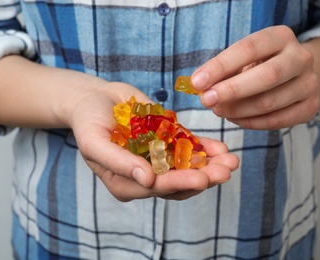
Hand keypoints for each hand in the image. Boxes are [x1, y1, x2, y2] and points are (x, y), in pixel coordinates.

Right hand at [68, 82, 238, 201]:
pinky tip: (220, 147)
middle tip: (227, 170)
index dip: (180, 184)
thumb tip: (148, 181)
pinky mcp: (167, 143)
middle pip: (178, 183)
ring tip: (231, 160)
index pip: (157, 188)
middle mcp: (145, 176)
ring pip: (188, 169)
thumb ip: (119, 163)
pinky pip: (188, 149)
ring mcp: (158, 160)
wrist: (95, 98)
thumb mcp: (94, 142)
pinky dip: (205, 148)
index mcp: (126, 183)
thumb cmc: (88, 121)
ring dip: (211, 165)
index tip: (203, 179)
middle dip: (204, 177)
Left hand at [191, 25, 319, 129]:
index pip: (248, 49)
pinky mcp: (310, 107)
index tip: (197, 82)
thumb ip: (225, 70)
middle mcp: (300, 58)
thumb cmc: (260, 64)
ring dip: (238, 110)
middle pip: (267, 77)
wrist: (296, 74)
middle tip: (206, 100)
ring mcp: (309, 83)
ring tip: (218, 110)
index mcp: (281, 37)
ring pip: (270, 102)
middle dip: (231, 91)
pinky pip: (276, 121)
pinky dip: (250, 122)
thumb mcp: (244, 58)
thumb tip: (200, 86)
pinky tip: (234, 119)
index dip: (220, 66)